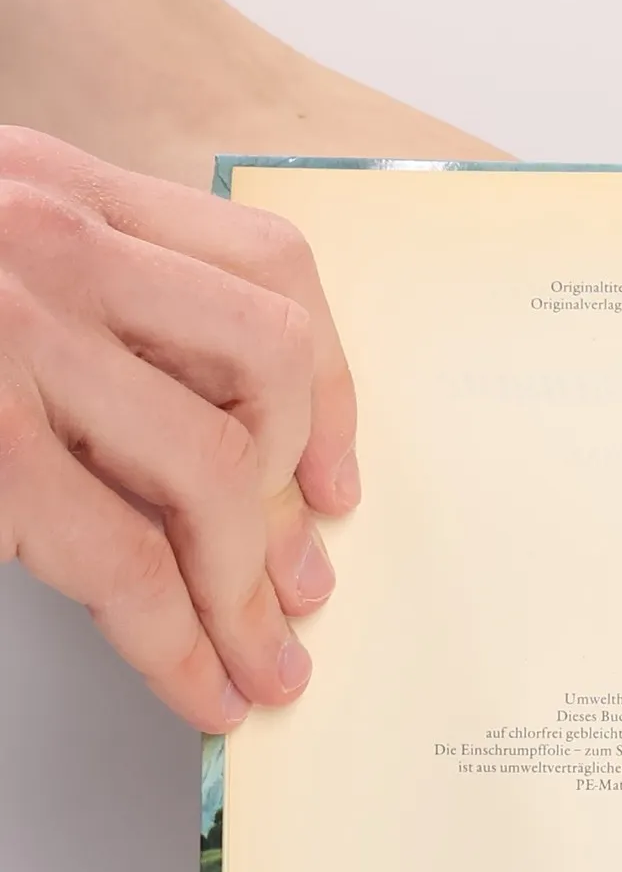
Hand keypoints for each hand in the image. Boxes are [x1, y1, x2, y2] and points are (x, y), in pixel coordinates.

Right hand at [0, 126, 357, 728]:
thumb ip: (75, 320)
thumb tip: (197, 459)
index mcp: (54, 186)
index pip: (268, 267)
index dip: (330, 386)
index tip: (338, 478)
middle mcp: (44, 239)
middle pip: (266, 362)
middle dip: (300, 493)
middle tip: (301, 588)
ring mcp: (4, 331)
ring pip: (215, 468)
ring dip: (248, 584)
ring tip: (259, 656)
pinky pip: (125, 553)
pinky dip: (178, 639)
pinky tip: (200, 685)